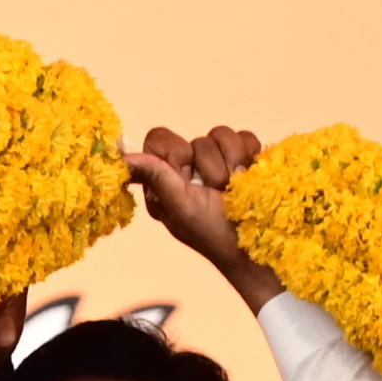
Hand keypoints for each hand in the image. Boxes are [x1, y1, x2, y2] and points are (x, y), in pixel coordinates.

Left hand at [124, 125, 278, 310]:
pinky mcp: (243, 155)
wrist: (257, 245)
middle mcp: (188, 168)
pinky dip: (250, 157)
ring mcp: (217, 160)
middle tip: (214, 191)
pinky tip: (248, 177)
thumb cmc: (214, 233)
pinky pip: (245, 137)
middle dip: (209, 166)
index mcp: (164, 180)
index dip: (174, 153)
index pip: (158, 140)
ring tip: (233, 190)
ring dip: (232, 164)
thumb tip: (124, 157)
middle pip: (194, 139)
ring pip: (221, 135)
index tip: (186, 175)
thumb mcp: (181, 208)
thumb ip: (156, 176)